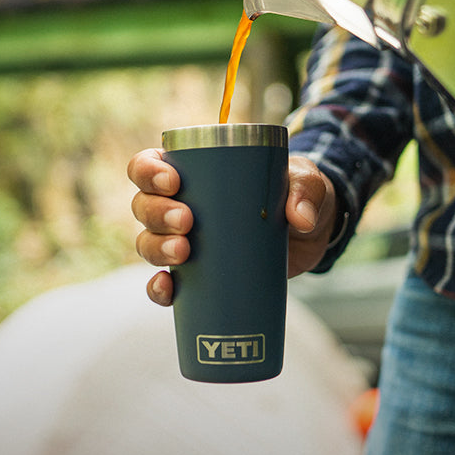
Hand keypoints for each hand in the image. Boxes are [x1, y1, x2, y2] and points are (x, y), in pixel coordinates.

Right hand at [127, 149, 338, 305]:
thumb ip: (306, 190)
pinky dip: (159, 289)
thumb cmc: (297, 195)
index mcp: (192, 171)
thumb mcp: (306, 183)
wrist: (310, 235)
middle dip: (157, 214)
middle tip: (187, 221)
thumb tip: (299, 219)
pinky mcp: (197, 275)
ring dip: (157, 248)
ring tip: (184, 253)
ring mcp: (185, 241)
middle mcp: (178, 204)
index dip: (148, 171)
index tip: (173, 182)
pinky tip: (167, 289)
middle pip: (144, 206)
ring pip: (149, 243)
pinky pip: (165, 284)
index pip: (151, 164)